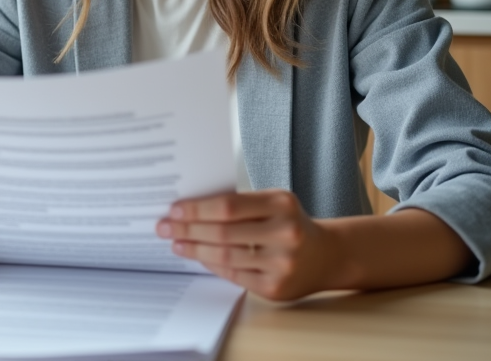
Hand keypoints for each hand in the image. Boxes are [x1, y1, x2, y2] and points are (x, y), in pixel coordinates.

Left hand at [157, 189, 342, 300]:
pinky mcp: (275, 287)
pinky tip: (198, 257)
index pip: (228, 206)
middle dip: (188, 230)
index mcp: (281, 204)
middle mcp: (284, 233)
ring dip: (194, 249)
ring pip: (225, 256)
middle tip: (164, 227)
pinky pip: (233, 275)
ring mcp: (281, 263)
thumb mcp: (274, 203)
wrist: (326, 256)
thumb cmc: (290, 223)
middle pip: (222, 232)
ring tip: (176, 243)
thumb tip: (191, 209)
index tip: (174, 210)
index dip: (197, 209)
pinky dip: (212, 265)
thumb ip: (240, 203)